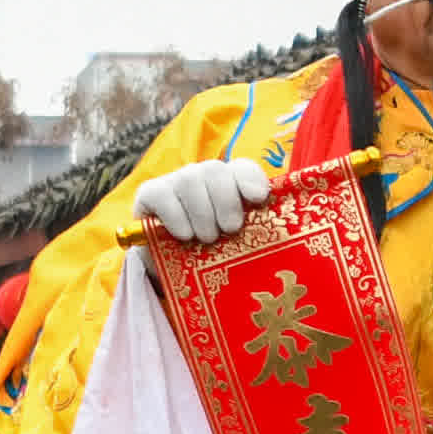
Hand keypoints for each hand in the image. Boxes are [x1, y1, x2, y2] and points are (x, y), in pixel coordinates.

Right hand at [132, 154, 276, 243]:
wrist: (167, 266)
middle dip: (225, 200)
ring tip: (207, 238)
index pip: (242, 168)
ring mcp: (175, 182)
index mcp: (229, 184)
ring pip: (190, 180)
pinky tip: (184, 235)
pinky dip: (176, 217)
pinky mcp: (150, 193)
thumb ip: (253, 236)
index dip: (250, 179)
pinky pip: (163, 195)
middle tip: (230, 229)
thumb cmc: (209, 254)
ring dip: (202, 212)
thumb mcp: (234, 245)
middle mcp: (202, 176)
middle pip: (215, 170)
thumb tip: (282, 250)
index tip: (258, 198)